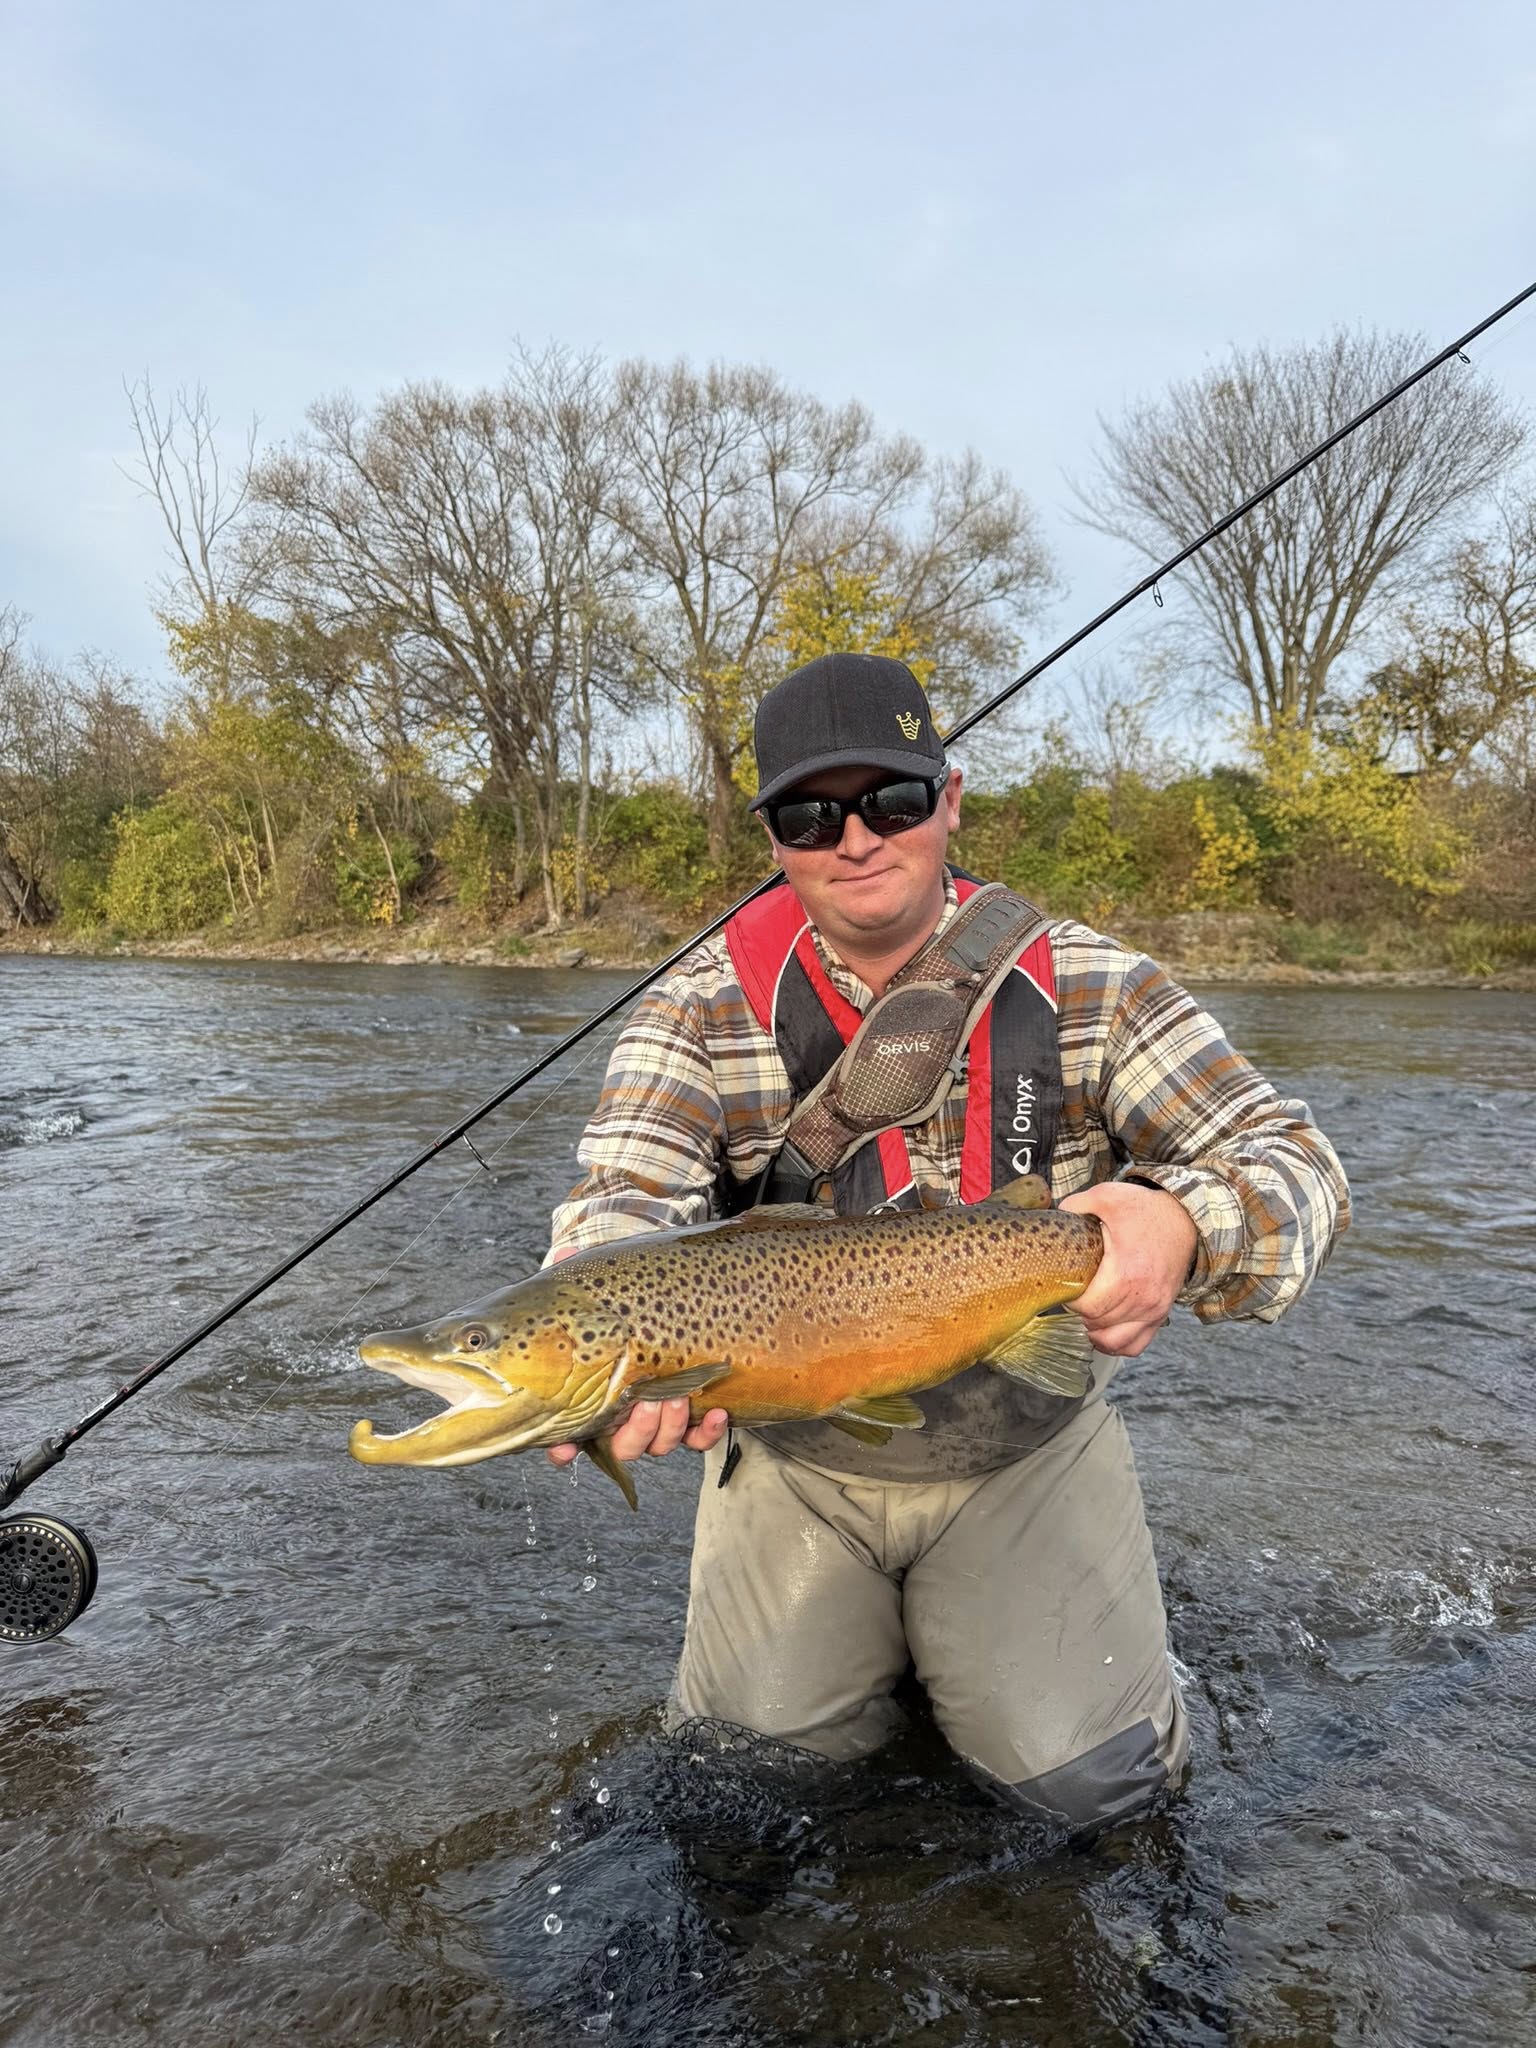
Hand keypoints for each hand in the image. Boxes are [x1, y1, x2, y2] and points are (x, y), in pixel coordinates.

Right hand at [542, 1242, 728, 1467]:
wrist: (670, 1295)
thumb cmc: (624, 1296)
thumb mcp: (600, 1284)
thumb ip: (580, 1274)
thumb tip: (567, 1252)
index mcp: (589, 1393)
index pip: (567, 1435)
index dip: (563, 1448)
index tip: (564, 1446)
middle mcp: (622, 1413)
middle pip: (623, 1446)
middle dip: (635, 1431)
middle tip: (645, 1402)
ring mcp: (657, 1416)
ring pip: (659, 1444)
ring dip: (669, 1428)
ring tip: (679, 1397)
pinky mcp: (690, 1413)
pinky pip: (698, 1438)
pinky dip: (707, 1432)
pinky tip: (718, 1411)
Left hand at [1057, 1180, 1197, 1357]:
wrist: (1185, 1219)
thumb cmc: (1146, 1210)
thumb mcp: (1108, 1197)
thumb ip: (1076, 1205)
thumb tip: (1055, 1215)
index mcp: (1126, 1273)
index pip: (1088, 1307)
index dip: (1071, 1300)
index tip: (1068, 1285)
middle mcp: (1143, 1298)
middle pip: (1098, 1323)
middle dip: (1080, 1311)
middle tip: (1075, 1293)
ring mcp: (1154, 1310)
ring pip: (1114, 1340)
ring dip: (1095, 1330)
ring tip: (1088, 1311)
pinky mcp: (1160, 1315)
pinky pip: (1136, 1345)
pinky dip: (1117, 1343)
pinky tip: (1104, 1329)